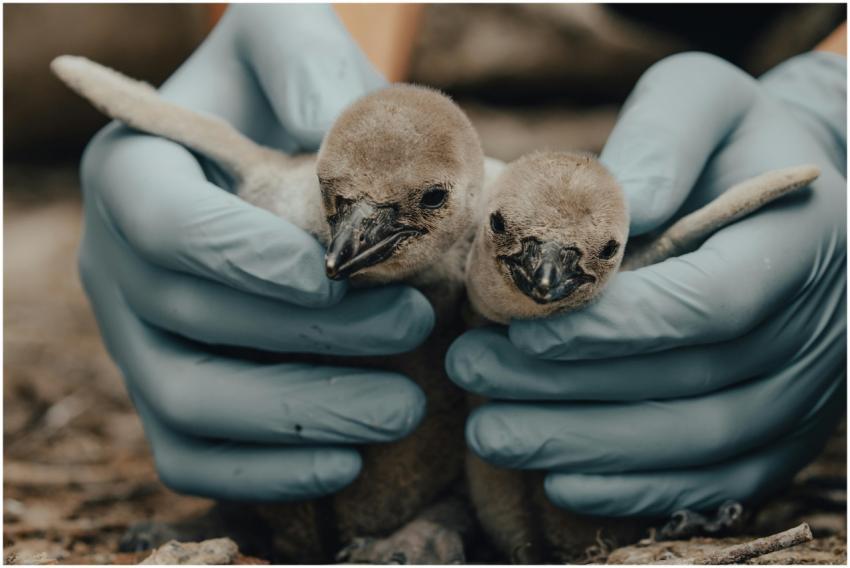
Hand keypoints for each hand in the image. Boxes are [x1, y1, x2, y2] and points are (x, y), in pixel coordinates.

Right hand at [80, 5, 434, 500]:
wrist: (272, 144)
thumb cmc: (282, 88)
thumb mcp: (288, 36)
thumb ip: (304, 61)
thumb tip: (335, 134)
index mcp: (135, 174)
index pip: (168, 226)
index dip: (244, 258)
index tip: (334, 273)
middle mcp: (119, 264)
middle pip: (195, 320)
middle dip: (312, 338)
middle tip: (415, 328)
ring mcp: (138, 338)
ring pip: (191, 403)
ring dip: (300, 418)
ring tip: (403, 408)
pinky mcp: (170, 392)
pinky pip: (191, 453)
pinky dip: (261, 473)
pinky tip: (346, 462)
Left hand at [447, 51, 845, 516]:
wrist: (786, 192)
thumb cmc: (730, 144)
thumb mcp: (701, 102)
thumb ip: (663, 136)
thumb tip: (616, 206)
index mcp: (796, 242)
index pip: (709, 303)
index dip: (616, 327)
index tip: (525, 330)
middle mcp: (812, 328)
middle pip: (688, 383)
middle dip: (568, 387)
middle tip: (472, 372)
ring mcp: (801, 390)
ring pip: (694, 444)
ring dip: (584, 445)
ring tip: (490, 430)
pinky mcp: (778, 430)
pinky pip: (714, 481)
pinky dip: (635, 489)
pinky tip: (558, 479)